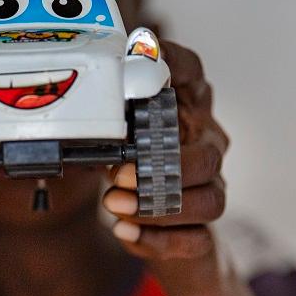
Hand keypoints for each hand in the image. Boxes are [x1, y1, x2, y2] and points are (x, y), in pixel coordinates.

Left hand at [102, 40, 227, 289]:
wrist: (161, 240)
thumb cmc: (135, 175)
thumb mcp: (119, 140)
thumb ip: (112, 119)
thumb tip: (84, 98)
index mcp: (187, 114)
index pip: (193, 78)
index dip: (175, 64)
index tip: (146, 54)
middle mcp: (207, 149)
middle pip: (209, 154)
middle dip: (164, 167)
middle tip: (117, 174)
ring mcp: (211, 192)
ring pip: (211, 200)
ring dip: (160, 207)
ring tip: (114, 205)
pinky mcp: (204, 234)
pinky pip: (196, 240)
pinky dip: (158, 240)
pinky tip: (125, 232)